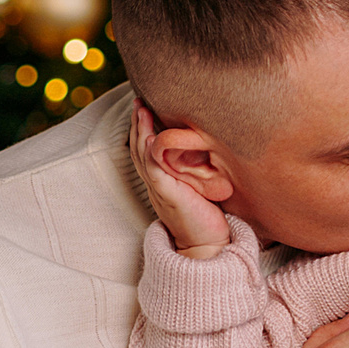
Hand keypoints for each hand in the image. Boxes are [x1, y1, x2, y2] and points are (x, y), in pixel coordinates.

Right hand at [130, 101, 230, 253]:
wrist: (207, 246)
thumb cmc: (209, 218)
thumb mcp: (202, 187)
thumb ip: (198, 170)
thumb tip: (212, 148)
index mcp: (163, 181)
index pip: (147, 151)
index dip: (144, 129)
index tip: (146, 108)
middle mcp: (157, 183)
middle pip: (138, 149)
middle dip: (136, 124)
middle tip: (138, 101)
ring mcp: (159, 189)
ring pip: (141, 156)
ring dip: (139, 132)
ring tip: (140, 111)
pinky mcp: (167, 195)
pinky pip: (153, 171)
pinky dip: (149, 154)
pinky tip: (151, 138)